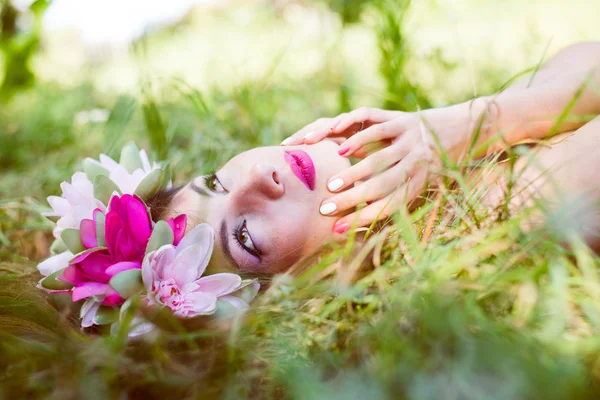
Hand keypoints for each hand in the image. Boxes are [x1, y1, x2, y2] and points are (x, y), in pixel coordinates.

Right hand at [298, 103, 486, 232]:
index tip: (336, 228)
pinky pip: (377, 127)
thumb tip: (367, 222)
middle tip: (325, 209)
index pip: (390, 205)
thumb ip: (399, 195)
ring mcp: (410, 139)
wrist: (468, 127)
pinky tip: (339, 148)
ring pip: (378, 158)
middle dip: (351, 199)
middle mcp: (417, 162)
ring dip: (352, 172)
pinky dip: (356, 138)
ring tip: (330, 185)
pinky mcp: (404, 119)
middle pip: (381, 185)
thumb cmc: (440, 162)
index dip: (363, 218)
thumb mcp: (426, 181)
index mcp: (421, 183)